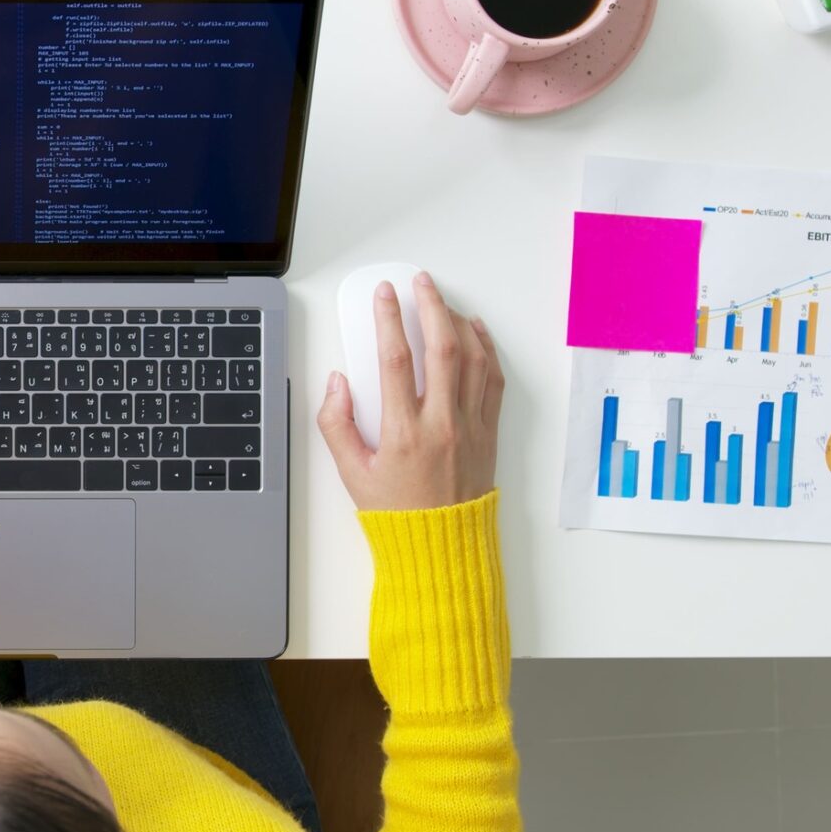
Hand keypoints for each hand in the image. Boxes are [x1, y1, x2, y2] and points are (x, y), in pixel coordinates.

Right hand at [317, 272, 503, 511]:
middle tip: (420, 282)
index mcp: (403, 433)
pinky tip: (476, 331)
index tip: (384, 295)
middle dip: (430, 306)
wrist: (441, 549)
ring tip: (444, 301)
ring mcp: (470, 427)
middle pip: (441, 348)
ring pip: (473, 359)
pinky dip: (487, 349)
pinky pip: (494, 380)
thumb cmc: (395, 513)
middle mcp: (441, 424)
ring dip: (459, 322)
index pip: (395, 359)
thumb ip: (336, 424)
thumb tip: (337, 382)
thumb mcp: (351, 474)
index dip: (388, 319)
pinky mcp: (489, 433)